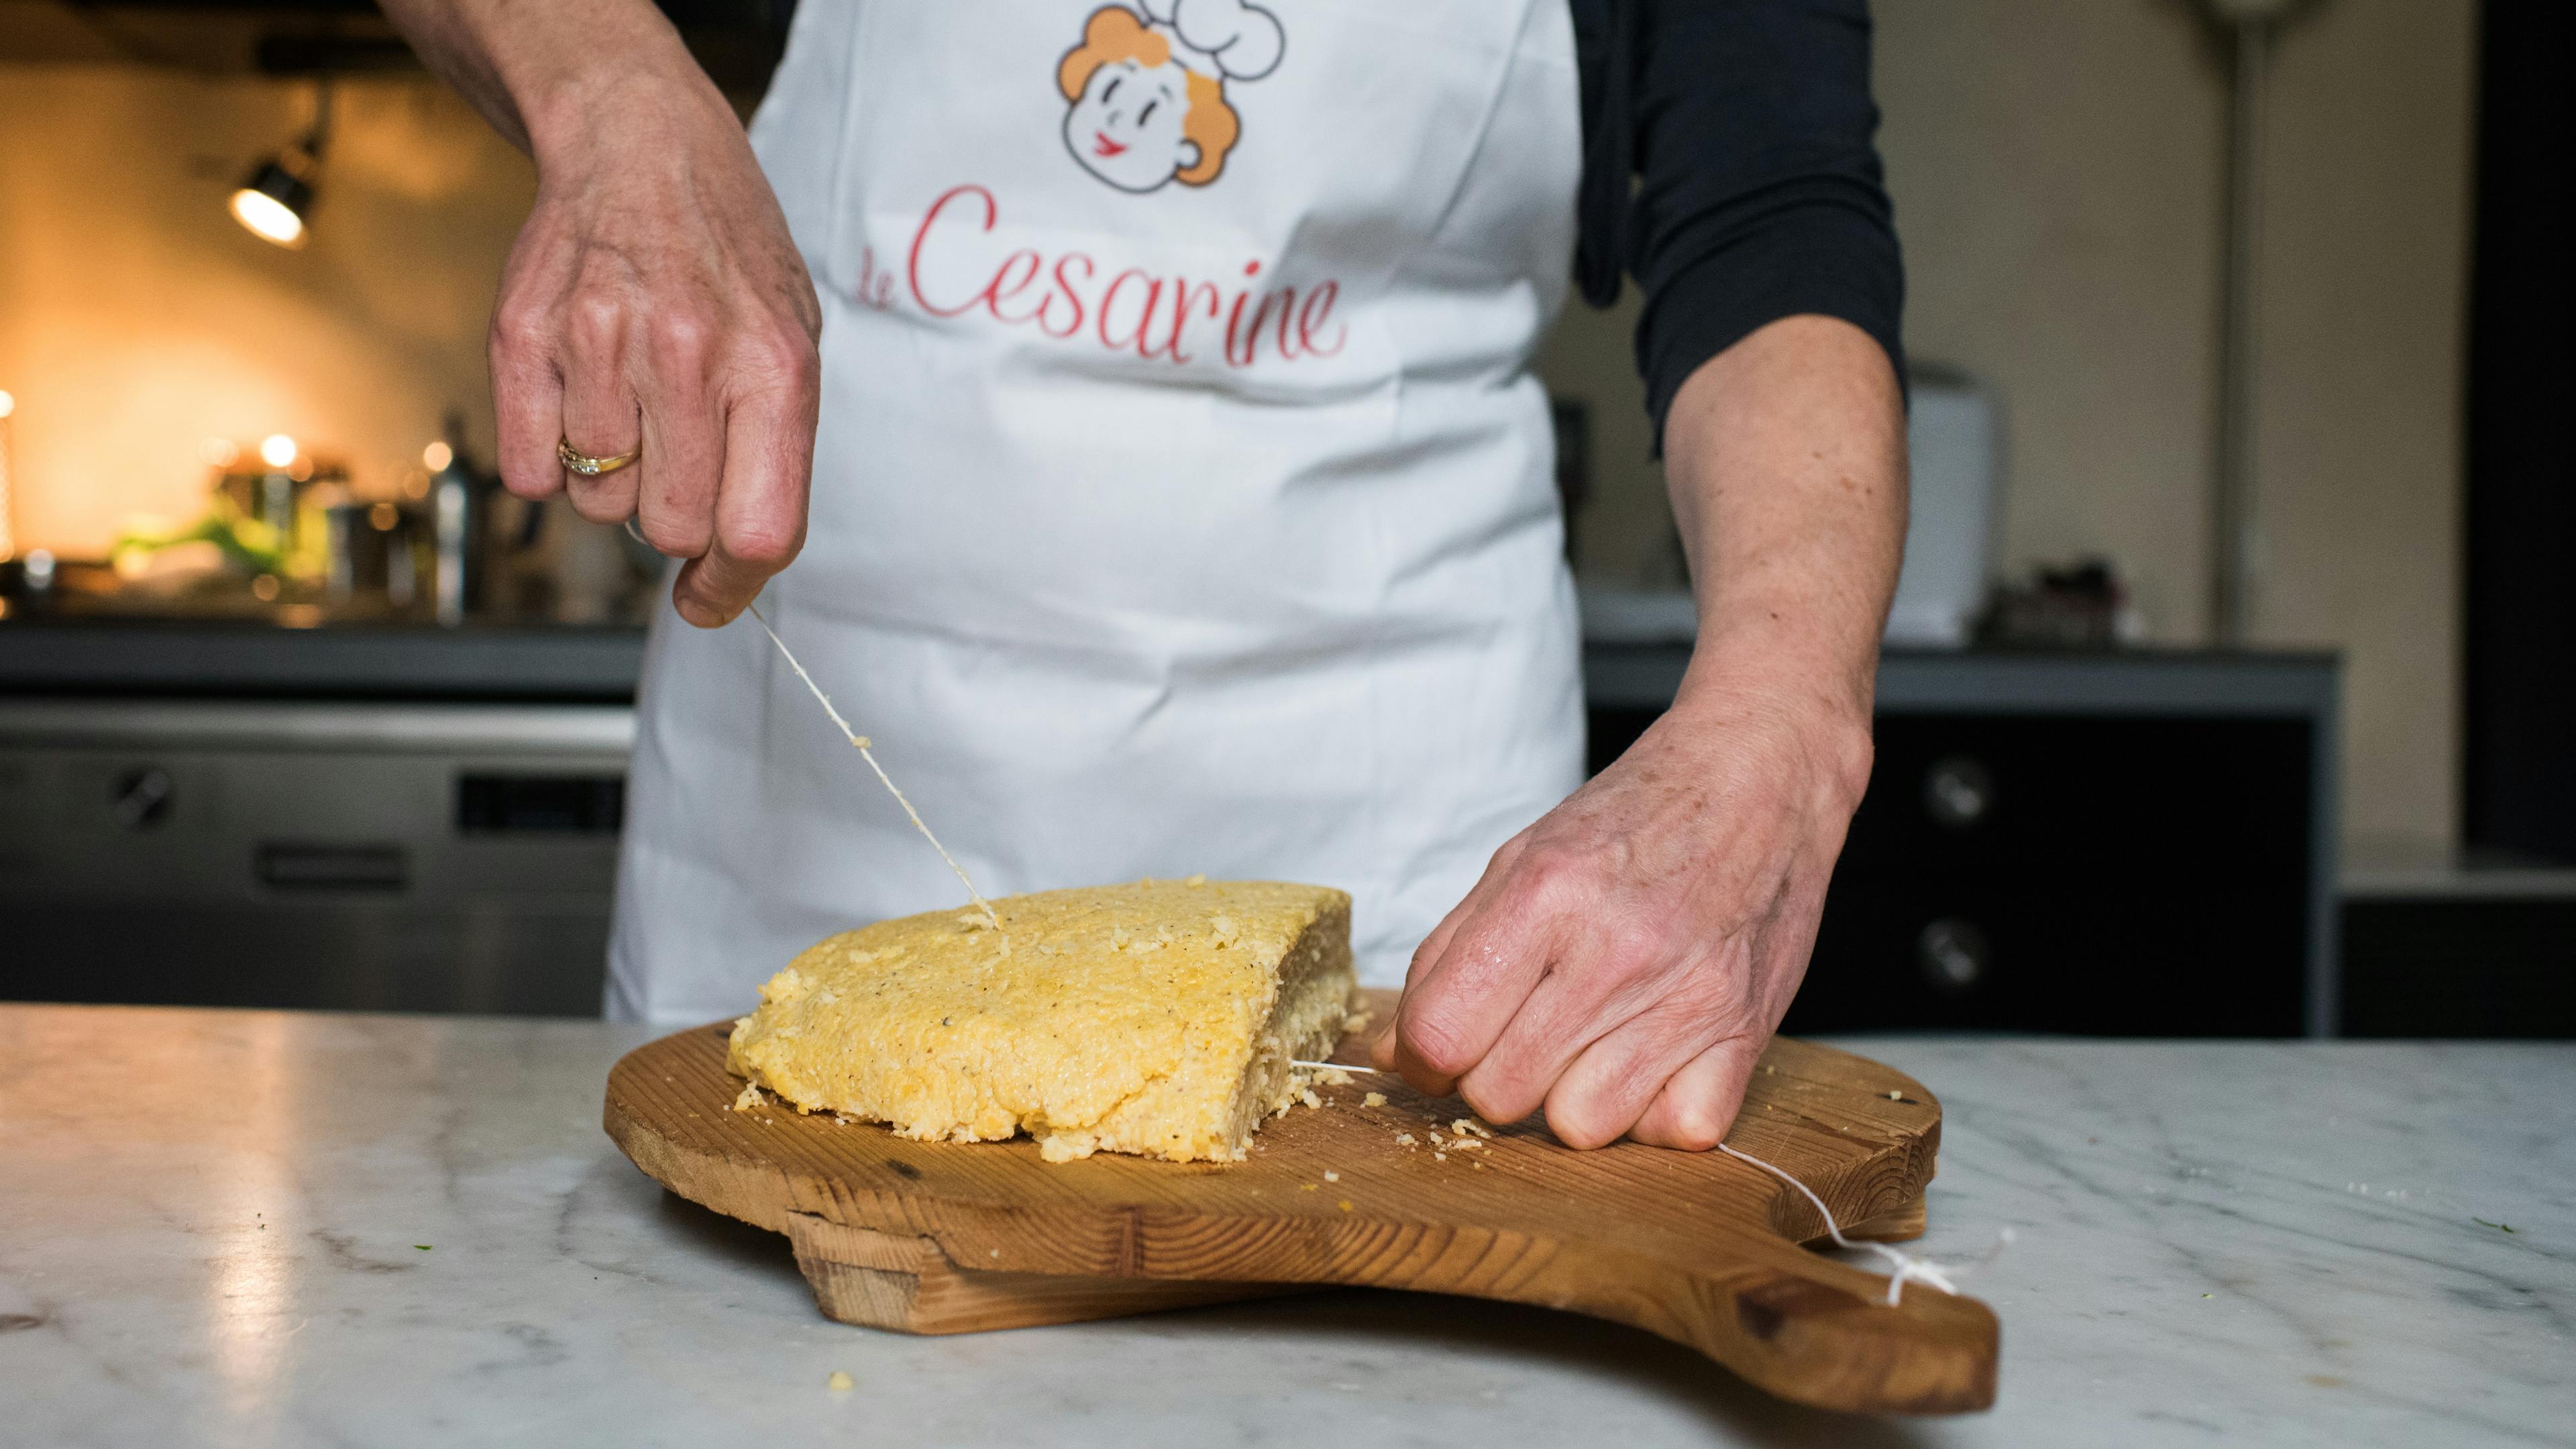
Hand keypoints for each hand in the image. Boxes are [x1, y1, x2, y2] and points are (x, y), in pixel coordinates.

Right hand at [488, 75, 821, 626]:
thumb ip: (775, 453)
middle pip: (673, 528)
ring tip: (631, 404)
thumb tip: (734, 563)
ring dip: (614, 480)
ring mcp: (598, 342)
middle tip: (676, 461)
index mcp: (773, 366)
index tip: (710, 597)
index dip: (734, 586)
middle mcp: (688, 355)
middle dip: (675, 519)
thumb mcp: (790, 340)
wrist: (638, 143)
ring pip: (599, 503)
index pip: (760, 529)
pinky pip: (530, 471)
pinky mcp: (523, 337)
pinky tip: (579, 399)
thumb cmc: (725, 252)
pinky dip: (551, 459)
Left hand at [1372, 683, 1872, 1149]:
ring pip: (1580, 1127)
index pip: (1440, 1034)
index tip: (1439, 1049)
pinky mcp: (1745, 1033)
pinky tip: (1650, 1060)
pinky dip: (1654, 1111)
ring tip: (1587, 1044)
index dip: (1423, 1057)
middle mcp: (1615, 951)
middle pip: (1500, 1092)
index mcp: (1545, 896)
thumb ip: (1449, 956)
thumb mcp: (1522, 859)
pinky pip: (1674, 1131)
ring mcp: (1687, 999)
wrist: (1760, 778)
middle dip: (1492, 1076)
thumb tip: (1392, 1049)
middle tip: (1521, 1034)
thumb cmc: (1637, 817)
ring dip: (1569, 1099)